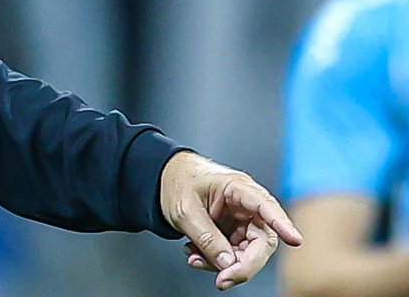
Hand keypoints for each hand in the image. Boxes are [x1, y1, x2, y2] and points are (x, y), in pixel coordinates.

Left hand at [160, 151, 303, 290]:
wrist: (164, 180)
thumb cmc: (178, 183)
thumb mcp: (185, 211)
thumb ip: (206, 237)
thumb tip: (228, 264)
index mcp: (237, 188)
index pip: (266, 206)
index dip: (282, 223)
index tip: (295, 239)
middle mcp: (246, 206)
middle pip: (261, 242)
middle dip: (243, 265)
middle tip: (222, 279)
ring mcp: (241, 221)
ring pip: (247, 254)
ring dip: (222, 265)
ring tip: (194, 258)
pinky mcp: (233, 234)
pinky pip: (233, 255)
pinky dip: (214, 261)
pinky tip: (194, 254)